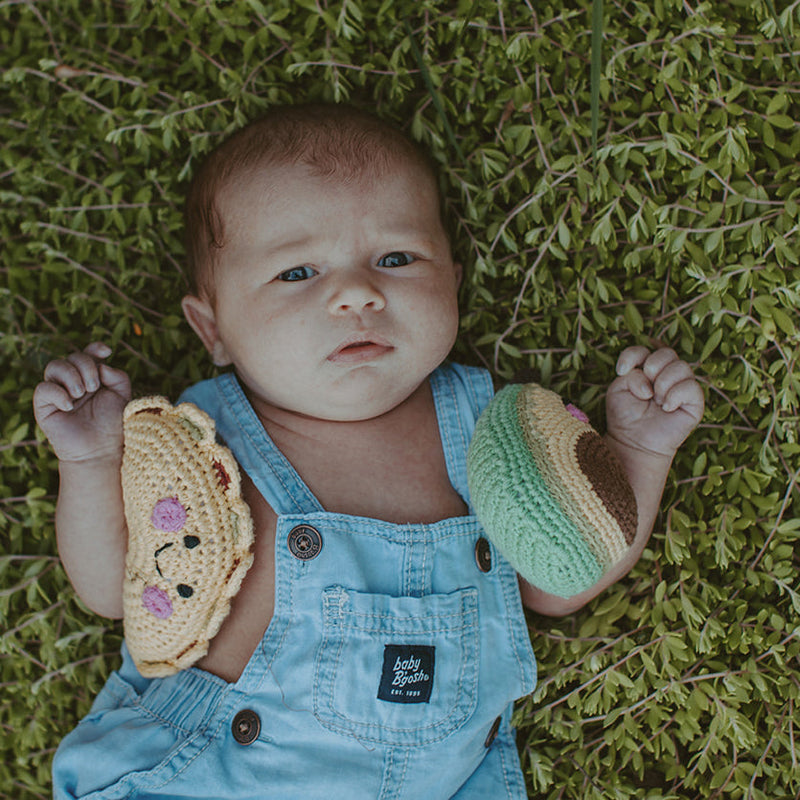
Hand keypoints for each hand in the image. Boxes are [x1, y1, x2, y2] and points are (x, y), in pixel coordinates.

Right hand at [33, 342, 131, 463]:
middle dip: (85, 366)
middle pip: (73, 357)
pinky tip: (70, 405)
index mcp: (92, 377)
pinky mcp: (44, 407)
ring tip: (82, 392)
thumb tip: (103, 366)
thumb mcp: (123, 397)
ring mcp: (58, 393)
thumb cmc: (113, 424)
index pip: (88, 353)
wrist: (100, 450)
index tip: (107, 351)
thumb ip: (119, 377)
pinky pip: (43, 389)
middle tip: (94, 386)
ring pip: (54, 366)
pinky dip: (57, 393)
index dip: (95, 348)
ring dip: (71, 375)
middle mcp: (73, 382)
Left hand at [605, 346, 703, 457]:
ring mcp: (682, 388)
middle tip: (644, 389)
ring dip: (663, 383)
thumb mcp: (617, 390)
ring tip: (656, 401)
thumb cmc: (625, 416)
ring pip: (682, 366)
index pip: (646, 349)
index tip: (621, 371)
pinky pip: (692, 386)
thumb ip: (630, 374)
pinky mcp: (695, 403)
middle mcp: (667, 375)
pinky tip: (666, 408)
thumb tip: (650, 381)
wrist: (633, 442)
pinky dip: (675, 395)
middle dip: (652, 367)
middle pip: (667, 353)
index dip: (633, 355)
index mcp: (647, 369)